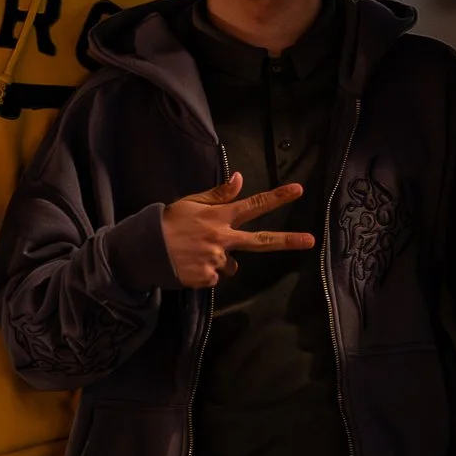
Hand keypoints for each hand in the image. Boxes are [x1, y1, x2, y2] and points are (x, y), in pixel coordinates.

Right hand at [160, 174, 315, 287]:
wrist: (145, 250)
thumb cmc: (168, 222)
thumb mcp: (191, 202)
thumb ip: (218, 194)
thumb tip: (239, 178)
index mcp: (219, 217)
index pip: (253, 205)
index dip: (277, 197)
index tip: (298, 190)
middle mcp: (222, 238)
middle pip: (261, 241)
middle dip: (287, 240)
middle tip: (310, 240)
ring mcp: (216, 259)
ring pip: (231, 264)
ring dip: (220, 259)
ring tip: (195, 253)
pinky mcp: (208, 277)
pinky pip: (216, 276)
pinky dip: (206, 272)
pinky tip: (190, 264)